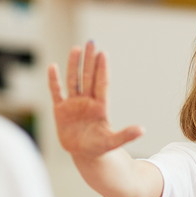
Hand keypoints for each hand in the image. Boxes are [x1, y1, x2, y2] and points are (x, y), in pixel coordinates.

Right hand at [47, 41, 142, 158]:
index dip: (101, 69)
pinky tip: (52, 67)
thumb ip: (126, 135)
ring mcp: (73, 104)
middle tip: (91, 42)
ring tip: (76, 49)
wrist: (84, 154)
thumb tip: (142, 130)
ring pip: (73, 80)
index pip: (101, 84)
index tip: (103, 54)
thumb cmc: (100, 147)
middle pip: (88, 77)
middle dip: (89, 60)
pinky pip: (57, 92)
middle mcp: (87, 101)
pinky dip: (54, 81)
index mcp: (100, 107)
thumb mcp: (112, 142)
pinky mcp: (61, 110)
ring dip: (74, 65)